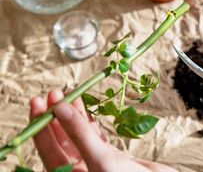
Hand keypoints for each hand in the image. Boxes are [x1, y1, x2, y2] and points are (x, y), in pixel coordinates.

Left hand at [30, 90, 176, 171]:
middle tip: (52, 93)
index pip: (47, 149)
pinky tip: (85, 107)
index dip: (40, 126)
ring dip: (72, 114)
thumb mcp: (101, 159)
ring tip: (67, 93)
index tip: (38, 102)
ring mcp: (94, 161)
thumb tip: (59, 108)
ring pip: (77, 134)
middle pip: (60, 139)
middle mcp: (79, 169)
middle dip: (55, 116)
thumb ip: (80, 134)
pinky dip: (89, 120)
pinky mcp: (109, 155)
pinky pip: (94, 134)